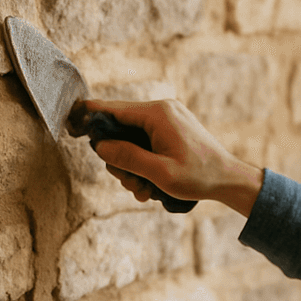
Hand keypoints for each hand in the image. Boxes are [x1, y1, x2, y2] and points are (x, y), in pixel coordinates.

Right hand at [82, 99, 263, 217]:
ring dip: (132, 167)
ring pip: (131, 140)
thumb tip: (100, 147)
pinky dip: (143, 163)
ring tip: (144, 190)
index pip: (113, 109)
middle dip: (119, 160)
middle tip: (131, 184)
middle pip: (120, 129)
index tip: (71, 123)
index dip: (90, 118)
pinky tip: (151, 185)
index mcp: (158, 114)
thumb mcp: (159, 173)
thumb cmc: (200, 177)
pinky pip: (146, 143)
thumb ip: (127, 158)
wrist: (230, 179)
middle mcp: (162, 110)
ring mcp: (168, 119)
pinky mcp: (171, 129)